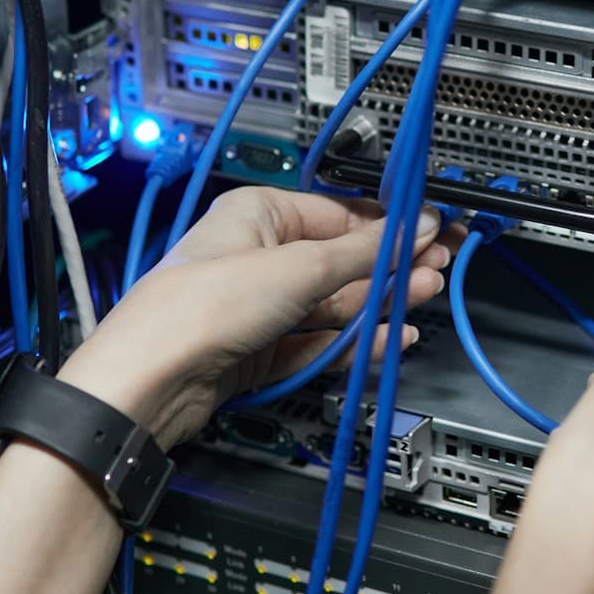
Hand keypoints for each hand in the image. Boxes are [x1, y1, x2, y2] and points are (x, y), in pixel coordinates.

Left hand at [58, 187, 459, 445]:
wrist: (154, 380)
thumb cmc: (201, 307)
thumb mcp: (300, 268)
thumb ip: (367, 252)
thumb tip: (419, 226)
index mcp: (260, 213)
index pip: (342, 215)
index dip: (392, 226)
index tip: (436, 233)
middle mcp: (261, 255)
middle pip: (343, 260)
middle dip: (393, 266)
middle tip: (440, 270)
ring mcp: (263, 306)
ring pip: (336, 303)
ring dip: (381, 303)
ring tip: (423, 299)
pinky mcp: (265, 351)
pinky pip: (322, 341)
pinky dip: (357, 341)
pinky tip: (390, 337)